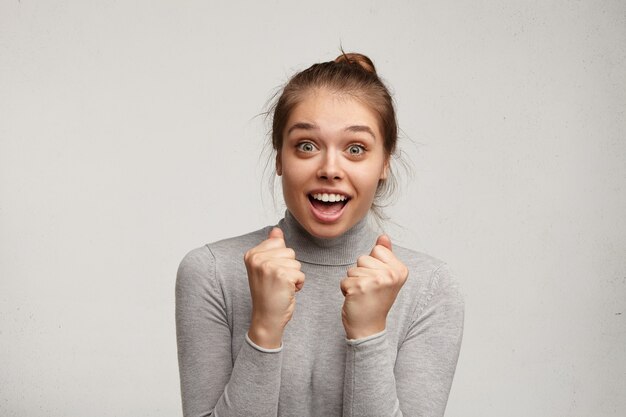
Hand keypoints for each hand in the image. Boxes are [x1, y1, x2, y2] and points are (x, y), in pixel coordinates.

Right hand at [244, 227, 304, 347]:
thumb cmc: (267, 294)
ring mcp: (269, 266)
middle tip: (277, 283)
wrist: (266, 318)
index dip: (281, 260)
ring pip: (296, 262)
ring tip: (281, 287)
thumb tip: (276, 230)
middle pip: (289, 252)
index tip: (271, 274)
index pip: (279, 243)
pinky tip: (286, 292)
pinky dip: (298, 284)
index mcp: (252, 254)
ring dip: (294, 276)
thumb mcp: (266, 268)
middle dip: (288, 268)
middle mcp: (257, 258)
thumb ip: (271, 247)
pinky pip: (301, 273)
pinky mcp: (282, 275)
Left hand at [340, 235, 408, 338]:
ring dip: (353, 282)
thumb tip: (383, 236)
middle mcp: (391, 275)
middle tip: (369, 290)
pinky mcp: (359, 287)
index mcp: (400, 270)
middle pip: (363, 258)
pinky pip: (345, 280)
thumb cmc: (375, 301)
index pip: (377, 250)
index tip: (378, 281)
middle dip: (361, 273)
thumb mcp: (385, 277)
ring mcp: (375, 281)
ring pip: (352, 269)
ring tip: (363, 295)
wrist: (369, 328)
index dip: (372, 265)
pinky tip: (356, 300)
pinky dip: (346, 290)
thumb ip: (385, 255)